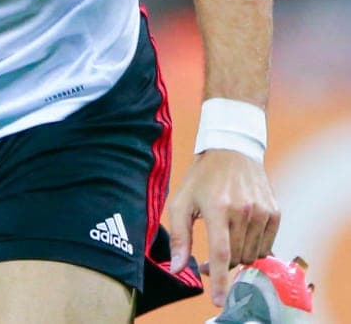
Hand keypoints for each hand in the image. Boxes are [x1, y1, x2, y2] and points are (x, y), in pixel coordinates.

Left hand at [168, 149, 280, 305]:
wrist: (232, 151)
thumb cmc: (201, 178)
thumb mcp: (181, 202)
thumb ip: (178, 237)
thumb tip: (177, 268)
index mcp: (217, 207)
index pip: (220, 252)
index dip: (219, 279)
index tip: (218, 300)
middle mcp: (243, 210)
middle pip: (236, 257)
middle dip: (222, 264)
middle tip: (206, 259)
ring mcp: (262, 212)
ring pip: (252, 254)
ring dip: (238, 256)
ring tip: (224, 239)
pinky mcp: (275, 212)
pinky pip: (266, 246)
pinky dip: (253, 247)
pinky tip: (240, 232)